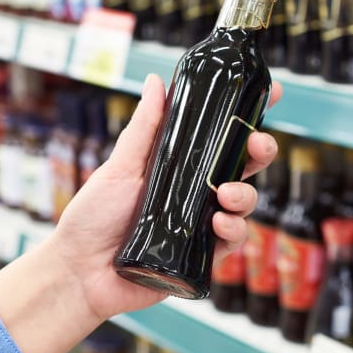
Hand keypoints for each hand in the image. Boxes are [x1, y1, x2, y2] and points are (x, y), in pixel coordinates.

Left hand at [50, 74, 282, 319]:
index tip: (272, 93)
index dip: (249, 117)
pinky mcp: (202, 257)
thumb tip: (157, 81)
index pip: (221, 137)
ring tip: (226, 195)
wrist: (80, 271)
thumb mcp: (119, 166)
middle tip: (258, 145)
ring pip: (244, 203)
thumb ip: (144, 128)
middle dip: (260, 151)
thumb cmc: (93, 216)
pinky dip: (234, 231)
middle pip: (242, 167)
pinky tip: (218, 225)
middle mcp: (194, 193)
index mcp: (179, 166)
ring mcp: (200, 224)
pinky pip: (233, 241)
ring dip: (246, 195)